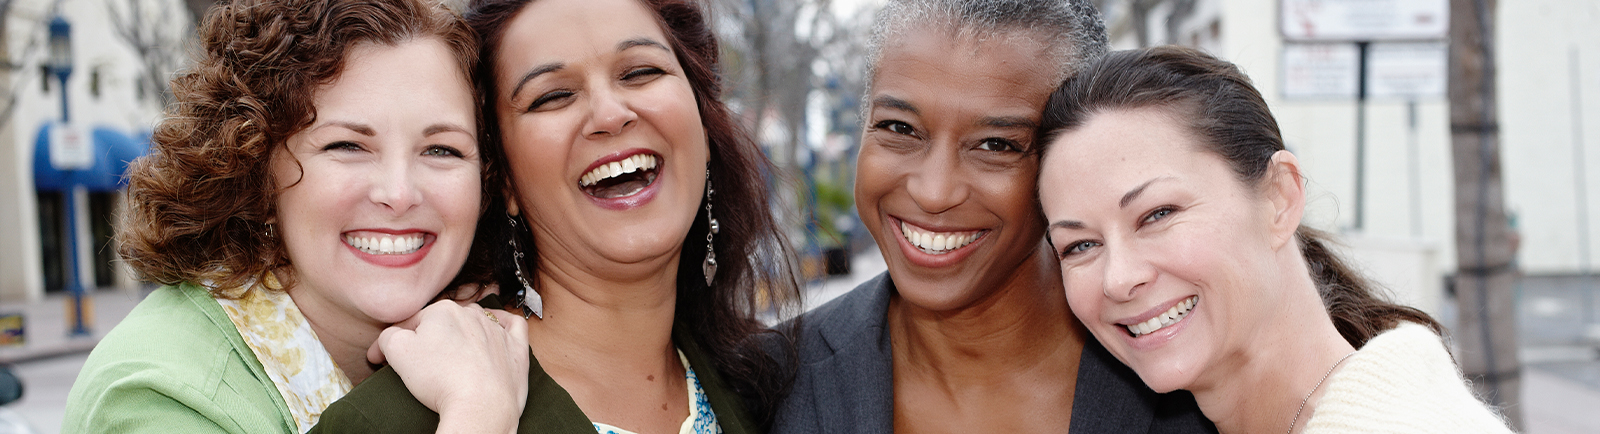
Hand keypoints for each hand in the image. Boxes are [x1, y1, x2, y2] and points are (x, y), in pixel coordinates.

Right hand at [368, 300, 528, 433]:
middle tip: (419, 364)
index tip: (382, 361)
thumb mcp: (397, 352)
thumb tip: (388, 337)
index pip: (412, 322)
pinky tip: (496, 332)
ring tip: (452, 356)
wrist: (480, 406)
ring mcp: (497, 330)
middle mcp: (473, 314)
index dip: (395, 342)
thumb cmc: (440, 379)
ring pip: (476, 323)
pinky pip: (512, 326)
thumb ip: (388, 336)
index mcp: (443, 310)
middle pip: (444, 324)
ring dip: (463, 335)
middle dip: (429, 339)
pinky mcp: (516, 348)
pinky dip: (504, 326)